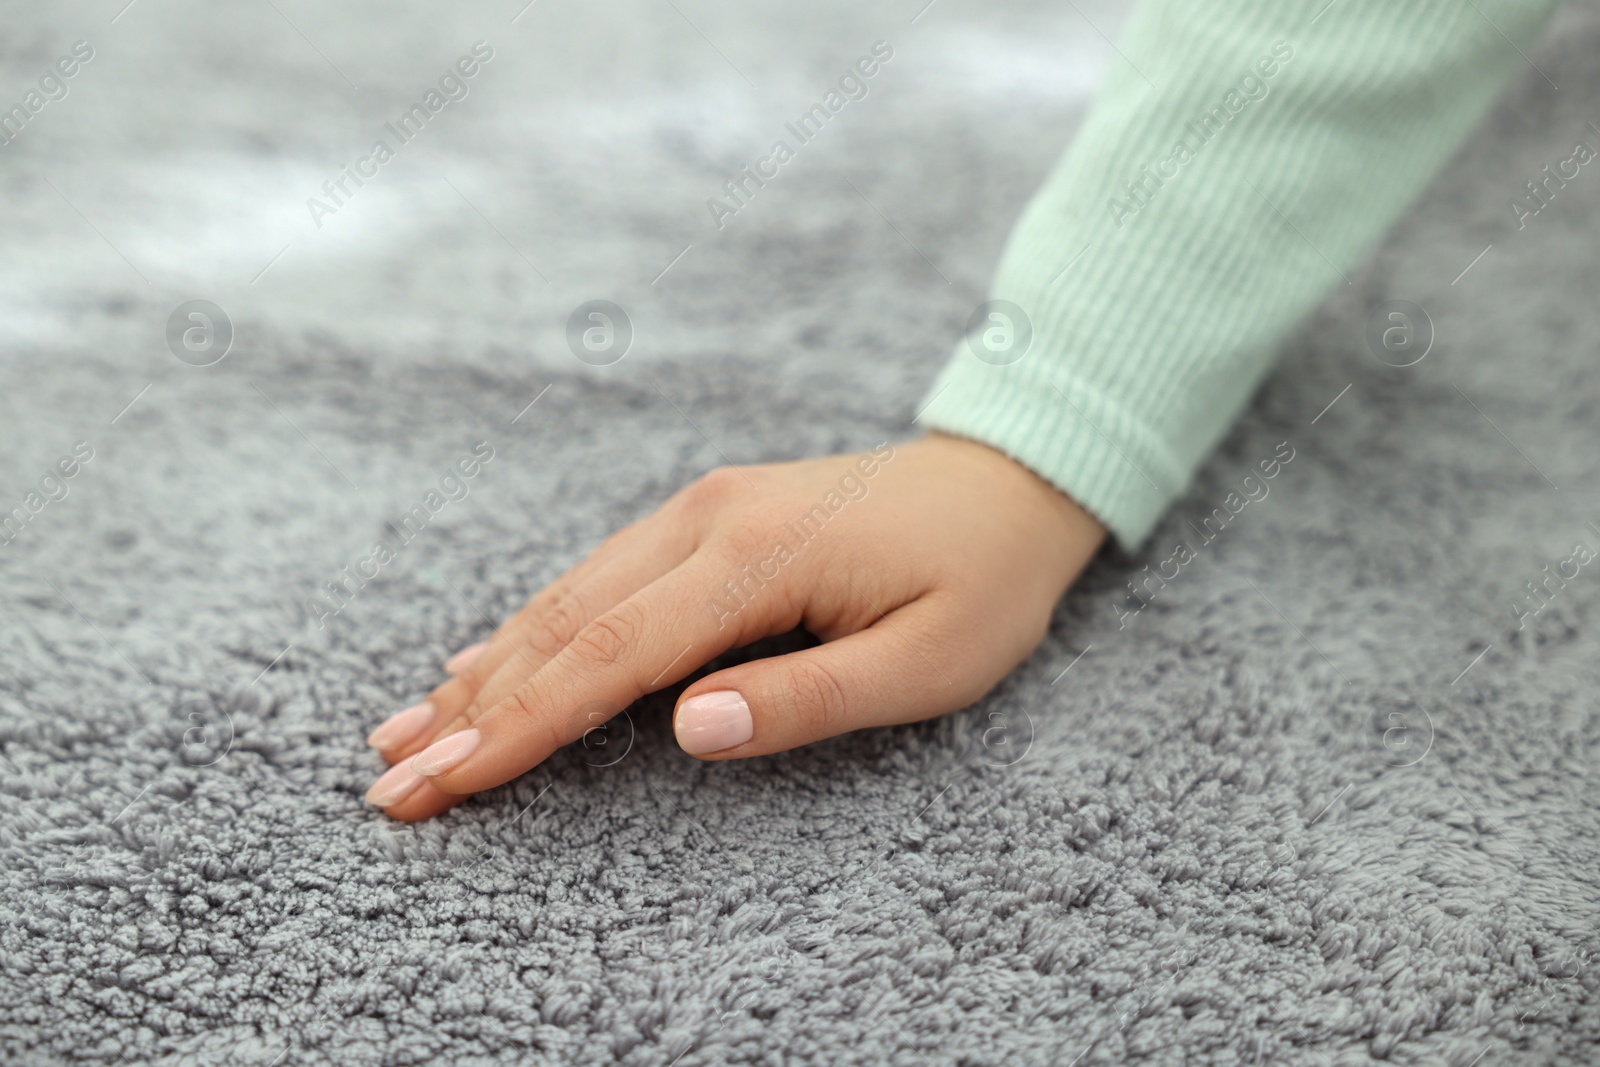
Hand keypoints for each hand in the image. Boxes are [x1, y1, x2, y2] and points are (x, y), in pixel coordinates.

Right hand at [362, 432, 1105, 820]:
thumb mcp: (929, 662)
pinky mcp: (706, 514)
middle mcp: (705, 520)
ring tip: (405, 728)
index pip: (610, 660)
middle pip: (565, 627)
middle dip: (473, 710)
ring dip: (485, 668)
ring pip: (568, 598)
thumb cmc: (981, 583)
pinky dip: (533, 626)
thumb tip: (687, 733)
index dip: (520, 728)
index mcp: (754, 558)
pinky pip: (599, 576)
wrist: (1009, 479)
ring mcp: (700, 509)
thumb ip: (808, 700)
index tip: (445, 782)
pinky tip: (484, 656)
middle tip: (390, 780)